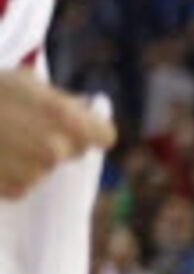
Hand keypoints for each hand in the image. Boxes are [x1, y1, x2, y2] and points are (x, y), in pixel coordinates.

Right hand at [0, 71, 109, 199]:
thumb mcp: (24, 83)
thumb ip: (62, 100)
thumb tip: (87, 109)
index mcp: (66, 118)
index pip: (104, 136)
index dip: (89, 130)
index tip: (73, 126)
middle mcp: (54, 149)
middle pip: (71, 153)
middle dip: (54, 141)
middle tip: (20, 126)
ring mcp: (33, 173)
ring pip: (44, 169)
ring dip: (27, 159)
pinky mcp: (12, 190)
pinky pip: (20, 185)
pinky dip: (6, 174)